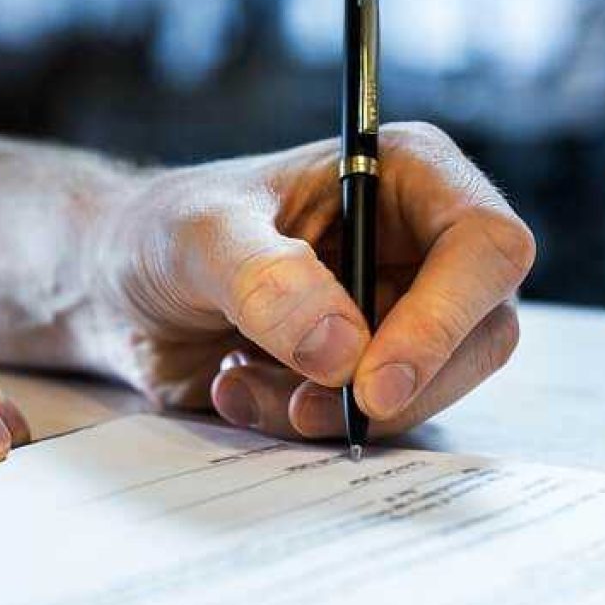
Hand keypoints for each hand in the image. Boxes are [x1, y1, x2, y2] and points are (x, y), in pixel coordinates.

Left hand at [102, 122, 534, 438]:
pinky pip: (372, 424)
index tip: (374, 380)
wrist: (119, 288)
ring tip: (243, 386)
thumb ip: (265, 280)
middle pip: (481, 334)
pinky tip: (240, 391)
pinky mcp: (367, 375)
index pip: (486, 246)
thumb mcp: (199, 236)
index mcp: (406, 178)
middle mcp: (421, 248)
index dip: (447, 319)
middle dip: (398, 387)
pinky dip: (307, 427)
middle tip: (309, 409)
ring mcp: (401, 317)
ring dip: (336, 413)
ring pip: (427, 393)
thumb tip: (342, 349)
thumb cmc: (163, 230)